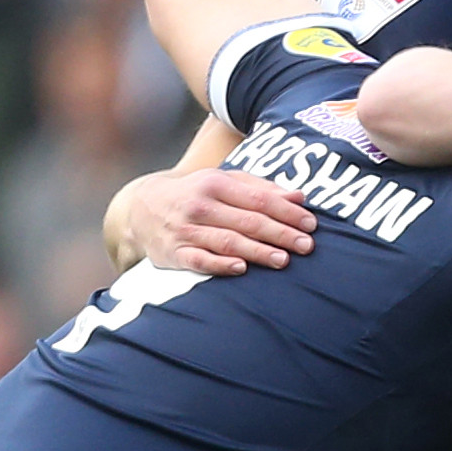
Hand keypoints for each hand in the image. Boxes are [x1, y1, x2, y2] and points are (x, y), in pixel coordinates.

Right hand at [125, 167, 315, 275]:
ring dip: (257, 251)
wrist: (141, 208)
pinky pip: (199, 260)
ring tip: (283, 260)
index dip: (286, 212)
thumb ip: (261, 188)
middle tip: (306, 246)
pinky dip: (219, 264)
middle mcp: (200, 206)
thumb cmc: (195, 194)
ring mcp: (186, 230)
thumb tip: (300, 196)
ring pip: (227, 241)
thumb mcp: (223, 182)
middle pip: (247, 221)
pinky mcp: (174, 253)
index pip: (258, 199)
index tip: (310, 224)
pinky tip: (240, 268)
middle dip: (280, 234)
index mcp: (215, 184)